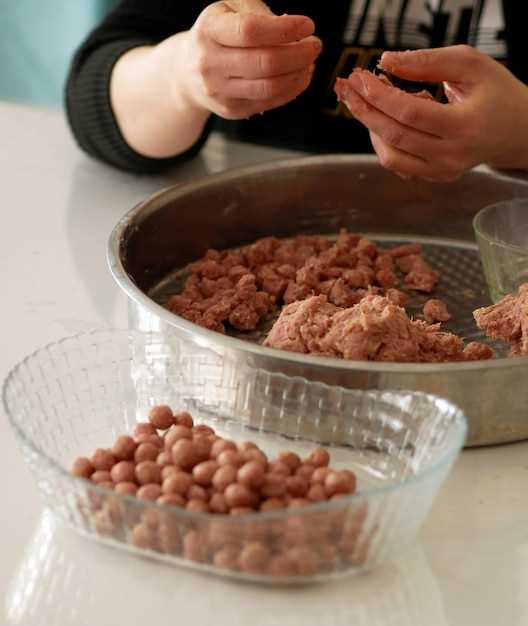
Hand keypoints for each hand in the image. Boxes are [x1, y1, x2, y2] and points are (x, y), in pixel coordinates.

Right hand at [176, 0, 321, 119]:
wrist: (187, 72)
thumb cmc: (217, 35)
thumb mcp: (229, 9)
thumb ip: (258, 13)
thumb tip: (293, 30)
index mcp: (209, 30)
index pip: (251, 31)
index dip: (284, 29)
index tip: (307, 26)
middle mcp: (210, 63)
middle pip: (265, 63)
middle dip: (298, 54)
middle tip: (315, 45)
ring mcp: (220, 92)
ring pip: (270, 87)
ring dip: (298, 74)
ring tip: (309, 61)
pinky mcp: (231, 110)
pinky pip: (269, 102)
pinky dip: (292, 89)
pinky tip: (300, 76)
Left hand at [337, 45, 527, 181]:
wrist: (515, 129)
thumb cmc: (494, 92)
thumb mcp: (470, 65)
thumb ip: (428, 62)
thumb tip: (386, 62)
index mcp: (465, 126)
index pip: (410, 113)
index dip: (380, 95)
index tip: (360, 77)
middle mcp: (452, 156)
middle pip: (394, 136)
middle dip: (365, 110)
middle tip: (347, 88)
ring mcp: (442, 172)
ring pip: (390, 156)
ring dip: (371, 128)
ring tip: (369, 101)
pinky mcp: (434, 178)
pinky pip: (397, 164)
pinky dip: (385, 141)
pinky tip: (389, 118)